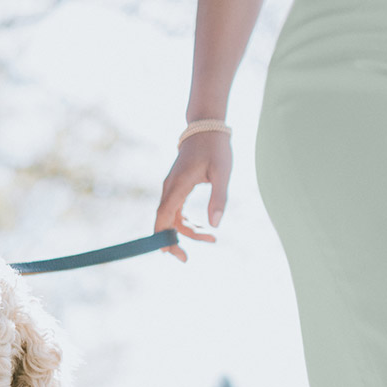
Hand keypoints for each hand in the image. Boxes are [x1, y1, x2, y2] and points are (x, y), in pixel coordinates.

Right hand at [154, 130, 230, 261]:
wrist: (206, 127)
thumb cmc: (216, 148)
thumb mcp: (222, 173)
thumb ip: (219, 199)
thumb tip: (215, 225)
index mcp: (178, 185)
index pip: (164, 217)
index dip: (164, 236)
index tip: (171, 252)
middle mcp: (170, 188)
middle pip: (164, 221)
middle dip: (172, 241)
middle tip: (186, 259)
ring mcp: (171, 188)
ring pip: (170, 218)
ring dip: (184, 232)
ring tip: (209, 239)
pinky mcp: (176, 187)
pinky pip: (175, 211)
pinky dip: (184, 223)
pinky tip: (200, 228)